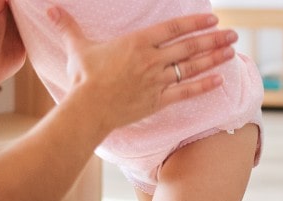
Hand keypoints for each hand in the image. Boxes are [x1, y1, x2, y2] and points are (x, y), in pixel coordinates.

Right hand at [49, 7, 237, 130]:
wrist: (87, 108)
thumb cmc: (83, 77)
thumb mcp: (76, 47)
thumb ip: (68, 27)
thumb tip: (50, 9)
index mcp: (137, 42)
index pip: (173, 28)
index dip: (194, 22)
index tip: (212, 18)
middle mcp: (151, 59)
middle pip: (189, 46)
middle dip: (213, 38)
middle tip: (232, 33)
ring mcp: (157, 80)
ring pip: (191, 67)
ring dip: (214, 58)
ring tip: (232, 51)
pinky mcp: (158, 100)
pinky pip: (186, 91)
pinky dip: (203, 85)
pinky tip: (220, 80)